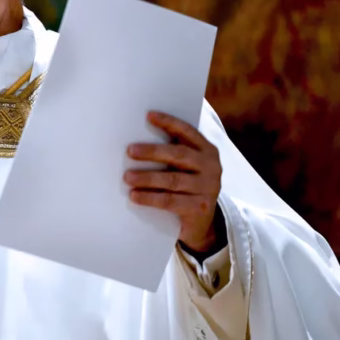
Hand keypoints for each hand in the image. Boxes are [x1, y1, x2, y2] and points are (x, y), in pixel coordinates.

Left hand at [124, 111, 223, 254]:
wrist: (201, 222)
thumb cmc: (186, 187)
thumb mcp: (184, 168)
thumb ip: (172, 153)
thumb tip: (137, 140)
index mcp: (207, 151)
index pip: (188, 132)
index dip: (169, 123)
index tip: (149, 116)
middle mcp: (211, 167)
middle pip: (179, 155)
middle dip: (152, 152)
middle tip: (130, 151)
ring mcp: (208, 188)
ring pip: (173, 179)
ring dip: (147, 178)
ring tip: (127, 177)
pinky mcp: (200, 208)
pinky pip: (171, 201)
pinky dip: (150, 197)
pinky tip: (134, 196)